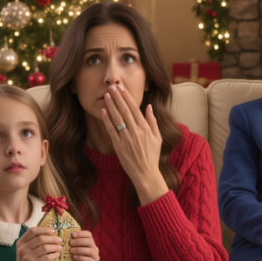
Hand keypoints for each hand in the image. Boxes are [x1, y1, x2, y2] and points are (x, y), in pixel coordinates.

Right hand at [11, 226, 62, 260]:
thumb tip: (50, 233)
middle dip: (52, 238)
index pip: (32, 231)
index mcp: (20, 242)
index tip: (53, 231)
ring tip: (60, 247)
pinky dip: (54, 255)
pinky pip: (46, 257)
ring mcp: (27, 257)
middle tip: (59, 240)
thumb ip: (33, 242)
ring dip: (54, 246)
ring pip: (44, 248)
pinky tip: (57, 255)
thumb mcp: (26, 250)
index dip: (44, 229)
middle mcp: (22, 249)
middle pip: (40, 238)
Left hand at [69, 230, 99, 260]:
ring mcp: (96, 257)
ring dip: (79, 249)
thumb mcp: (73, 252)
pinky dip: (81, 258)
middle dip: (79, 241)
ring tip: (71, 250)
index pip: (89, 234)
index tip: (72, 234)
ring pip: (90, 250)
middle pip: (90, 241)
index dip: (81, 233)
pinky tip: (74, 257)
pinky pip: (89, 260)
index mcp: (90, 244)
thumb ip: (71, 246)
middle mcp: (95, 249)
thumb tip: (65, 238)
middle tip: (70, 243)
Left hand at [101, 84, 167, 204]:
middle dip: (118, 97)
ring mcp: (126, 138)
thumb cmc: (152, 156)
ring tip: (107, 95)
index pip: (135, 109)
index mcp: (145, 128)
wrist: (145, 173)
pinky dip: (107, 120)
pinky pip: (111, 130)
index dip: (127, 97)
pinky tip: (103, 111)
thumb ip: (152, 121)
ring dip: (111, 106)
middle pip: (125, 111)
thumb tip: (149, 106)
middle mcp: (135, 131)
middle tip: (112, 87)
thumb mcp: (157, 138)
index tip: (122, 88)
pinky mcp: (118, 146)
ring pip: (117, 118)